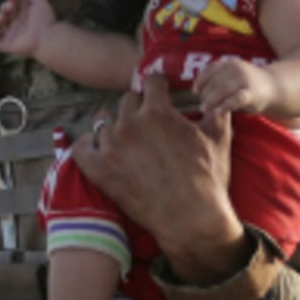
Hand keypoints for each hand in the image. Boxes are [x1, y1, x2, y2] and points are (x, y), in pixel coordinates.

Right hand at [0, 0, 55, 57]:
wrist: (47, 37)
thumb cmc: (45, 20)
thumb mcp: (40, 1)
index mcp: (25, 14)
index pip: (14, 4)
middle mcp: (17, 24)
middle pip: (5, 13)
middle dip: (4, 7)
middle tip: (10, 7)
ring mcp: (11, 34)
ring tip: (1, 17)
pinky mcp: (7, 45)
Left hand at [73, 74, 249, 283]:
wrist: (190, 217)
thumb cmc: (207, 178)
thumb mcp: (219, 138)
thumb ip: (216, 111)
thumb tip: (217, 99)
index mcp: (158, 111)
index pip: (152, 82)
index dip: (159, 87)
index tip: (161, 94)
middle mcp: (130, 123)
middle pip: (127, 100)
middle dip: (138, 106)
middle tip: (146, 121)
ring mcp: (111, 146)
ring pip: (103, 121)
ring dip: (114, 125)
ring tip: (124, 137)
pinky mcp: (98, 169)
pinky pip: (80, 147)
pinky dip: (88, 146)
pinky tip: (98, 149)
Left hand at [194, 55, 274, 116]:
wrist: (275, 87)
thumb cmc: (248, 85)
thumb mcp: (233, 77)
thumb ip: (219, 80)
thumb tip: (198, 92)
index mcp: (230, 64)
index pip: (210, 69)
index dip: (201, 80)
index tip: (195, 91)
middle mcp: (237, 69)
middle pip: (214, 81)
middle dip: (206, 94)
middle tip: (202, 105)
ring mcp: (245, 80)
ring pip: (222, 90)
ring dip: (211, 101)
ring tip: (205, 110)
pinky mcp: (251, 93)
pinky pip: (235, 100)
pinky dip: (225, 106)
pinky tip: (218, 112)